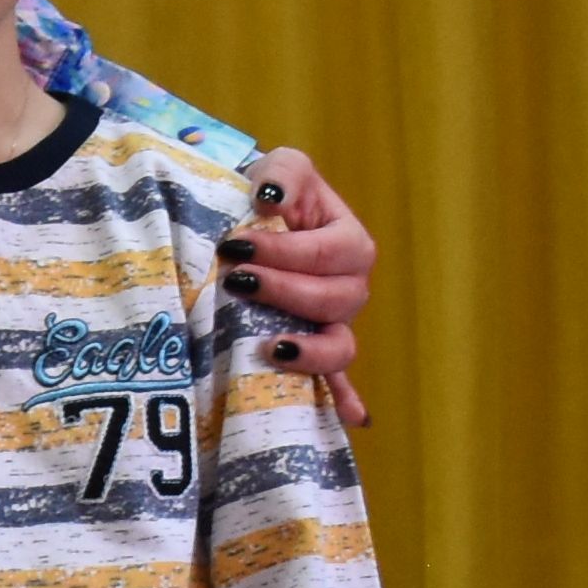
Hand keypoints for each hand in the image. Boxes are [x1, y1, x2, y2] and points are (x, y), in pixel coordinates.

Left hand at [224, 142, 374, 429]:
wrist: (251, 221)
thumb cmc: (271, 193)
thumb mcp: (281, 168)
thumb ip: (284, 176)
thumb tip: (271, 201)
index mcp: (349, 243)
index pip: (327, 254)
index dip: (284, 251)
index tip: (235, 245)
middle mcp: (349, 287)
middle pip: (333, 301)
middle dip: (284, 293)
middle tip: (236, 281)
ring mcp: (333, 324)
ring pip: (338, 346)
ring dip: (308, 351)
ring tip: (270, 346)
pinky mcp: (312, 351)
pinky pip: (335, 382)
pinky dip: (344, 400)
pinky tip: (352, 419)